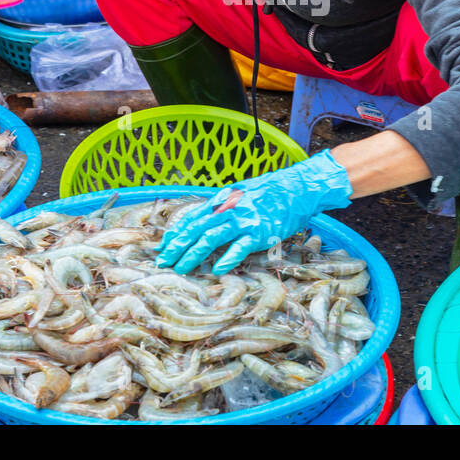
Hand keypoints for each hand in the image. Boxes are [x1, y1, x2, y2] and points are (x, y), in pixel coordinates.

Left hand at [156, 150, 353, 274]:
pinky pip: (240, 247)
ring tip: (181, 268)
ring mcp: (244, 220)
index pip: (192, 217)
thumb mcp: (239, 194)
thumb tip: (201, 222)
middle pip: (196, 228)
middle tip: (163, 261)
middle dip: (177, 246)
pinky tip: (217, 270)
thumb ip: (221, 207)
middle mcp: (229, 209)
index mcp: (222, 200)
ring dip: (193, 254)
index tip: (163, 246)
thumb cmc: (267, 193)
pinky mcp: (260, 232)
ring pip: (211, 238)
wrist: (295, 188)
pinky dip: (228, 258)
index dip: (176, 233)